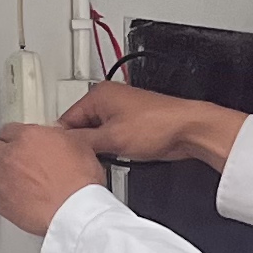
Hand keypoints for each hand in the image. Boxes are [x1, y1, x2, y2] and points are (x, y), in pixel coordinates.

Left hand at [0, 123, 106, 237]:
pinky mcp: (4, 204)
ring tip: (4, 177)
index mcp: (28, 137)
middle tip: (11, 159)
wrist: (77, 210)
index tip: (16, 141)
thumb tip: (58, 135)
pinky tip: (7, 199)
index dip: (13, 137)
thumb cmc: (80, 181)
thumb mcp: (80, 145)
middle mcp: (12, 156)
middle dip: (1, 153)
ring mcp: (4, 180)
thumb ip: (62, 137)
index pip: (8, 130)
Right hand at [63, 82, 242, 167]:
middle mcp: (110, 98)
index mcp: (99, 94)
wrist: (189, 130)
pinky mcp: (133, 123)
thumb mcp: (111, 138)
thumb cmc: (159, 125)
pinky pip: (113, 137)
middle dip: (85, 144)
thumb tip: (65, 145)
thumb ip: (83, 141)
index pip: (67, 118)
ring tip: (111, 155)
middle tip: (89, 158)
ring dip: (101, 147)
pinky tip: (121, 155)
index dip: (65, 140)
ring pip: (98, 133)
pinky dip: (113, 147)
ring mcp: (122, 111)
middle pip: (82, 126)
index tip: (62, 155)